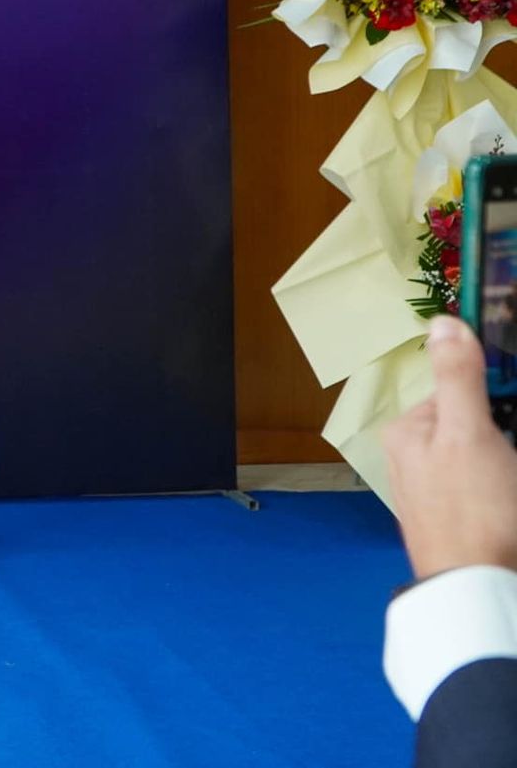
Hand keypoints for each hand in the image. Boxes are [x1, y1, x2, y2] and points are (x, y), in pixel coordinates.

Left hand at [384, 316, 516, 579]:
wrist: (481, 592)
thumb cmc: (473, 510)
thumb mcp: (467, 432)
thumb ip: (458, 379)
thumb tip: (443, 321)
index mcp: (408, 434)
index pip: (459, 392)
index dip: (496, 401)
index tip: (512, 417)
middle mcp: (415, 461)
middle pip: (476, 427)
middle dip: (506, 438)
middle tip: (510, 468)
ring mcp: (439, 495)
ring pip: (489, 461)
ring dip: (508, 466)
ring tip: (507, 492)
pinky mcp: (463, 522)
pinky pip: (492, 493)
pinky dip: (506, 495)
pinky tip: (509, 507)